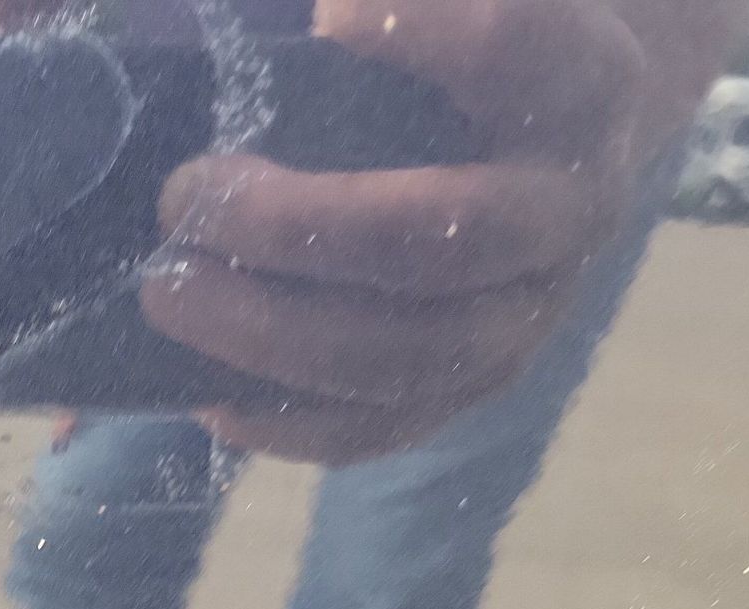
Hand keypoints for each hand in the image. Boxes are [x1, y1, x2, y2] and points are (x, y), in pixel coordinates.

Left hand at [142, 0, 663, 464]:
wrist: (537, 144)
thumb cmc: (451, 63)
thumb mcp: (431, 18)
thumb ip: (383, 17)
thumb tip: (295, 25)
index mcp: (580, 85)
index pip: (517, 51)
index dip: (426, 34)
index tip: (326, 21)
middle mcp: (570, 210)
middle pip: (447, 237)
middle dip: (299, 225)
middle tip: (187, 191)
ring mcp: (526, 318)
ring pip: (404, 356)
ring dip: (269, 333)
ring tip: (169, 291)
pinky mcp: (468, 391)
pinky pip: (375, 428)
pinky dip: (284, 421)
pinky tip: (211, 395)